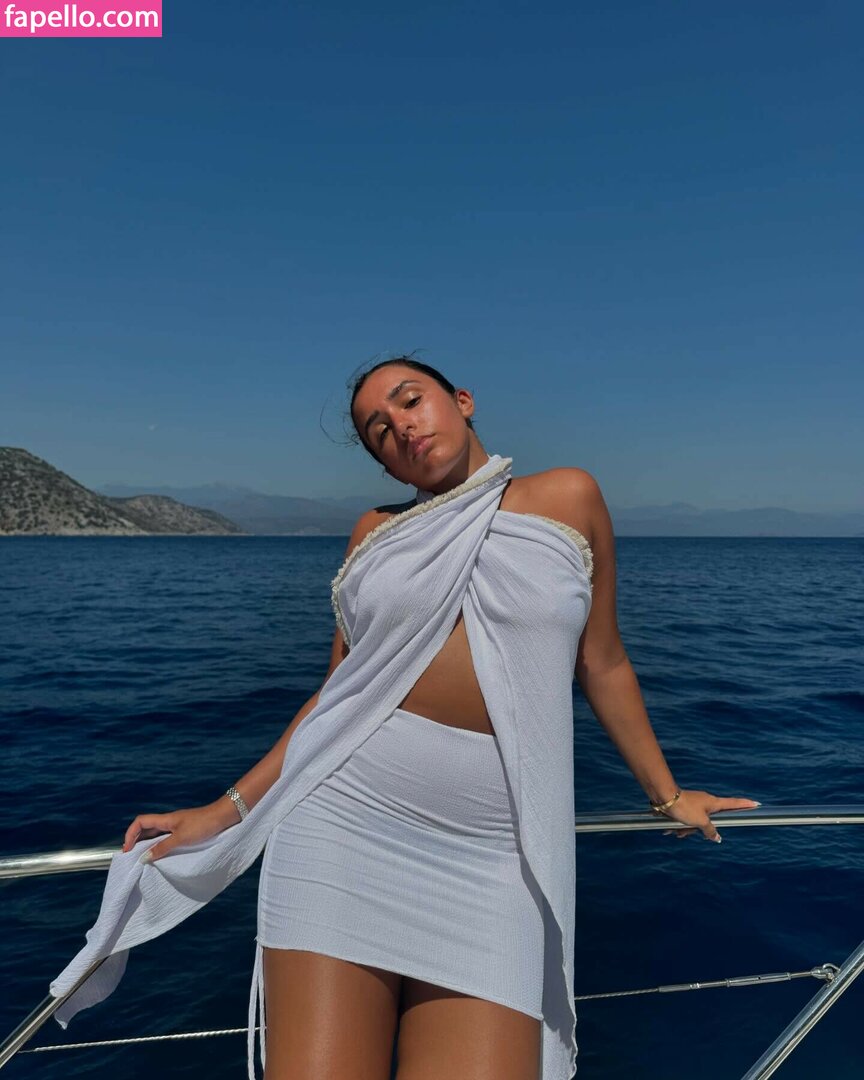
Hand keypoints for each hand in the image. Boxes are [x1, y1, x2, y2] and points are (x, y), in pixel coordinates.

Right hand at [121, 799, 236, 862]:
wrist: (223, 817)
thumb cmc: (203, 825)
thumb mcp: (181, 838)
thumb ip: (163, 847)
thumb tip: (144, 857)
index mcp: (165, 819)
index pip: (140, 822)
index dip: (130, 834)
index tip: (127, 850)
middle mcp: (168, 822)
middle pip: (146, 828)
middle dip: (136, 841)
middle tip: (132, 858)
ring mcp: (176, 826)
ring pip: (156, 834)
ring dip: (148, 845)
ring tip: (144, 859)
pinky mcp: (184, 832)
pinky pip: (166, 838)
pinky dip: (160, 846)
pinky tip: (162, 856)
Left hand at [657, 789, 759, 842]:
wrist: (664, 797)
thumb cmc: (685, 807)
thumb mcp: (700, 821)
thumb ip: (710, 830)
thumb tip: (717, 837)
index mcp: (714, 803)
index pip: (734, 804)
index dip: (745, 805)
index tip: (757, 803)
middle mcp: (706, 802)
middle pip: (711, 821)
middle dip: (699, 830)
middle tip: (688, 829)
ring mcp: (696, 804)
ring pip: (696, 823)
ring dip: (686, 829)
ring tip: (677, 828)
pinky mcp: (685, 806)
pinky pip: (687, 821)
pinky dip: (679, 826)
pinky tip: (670, 827)